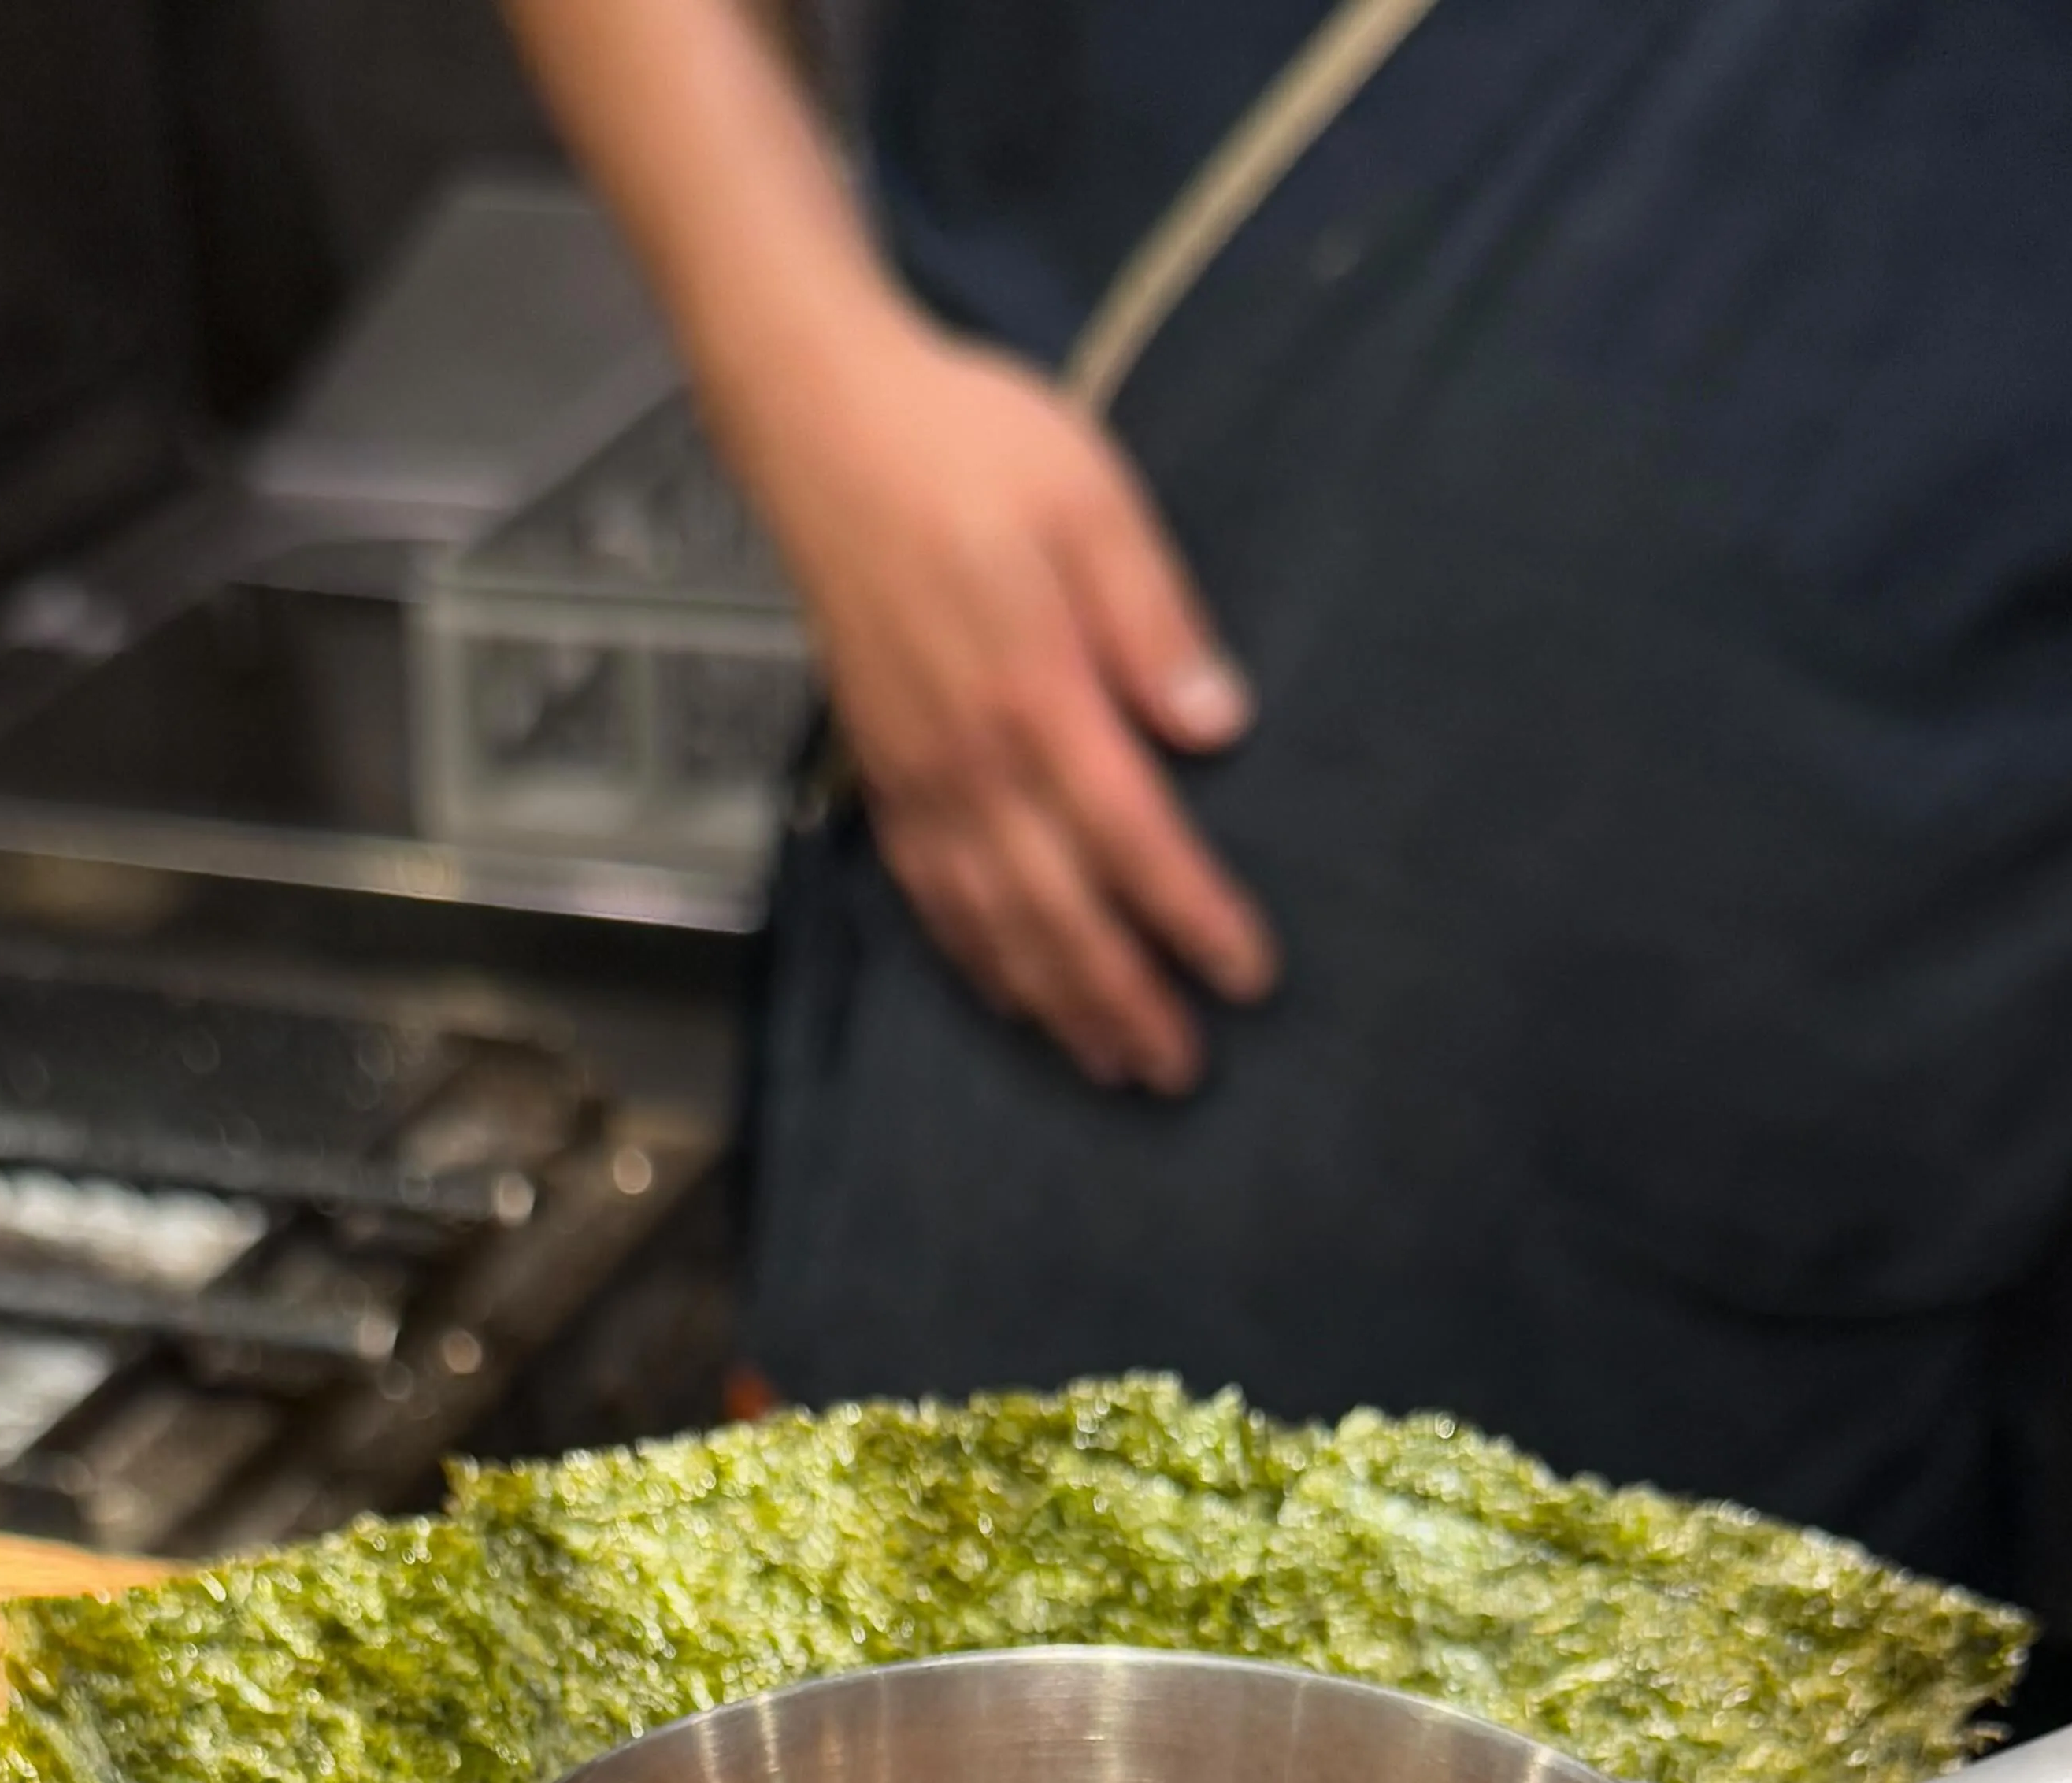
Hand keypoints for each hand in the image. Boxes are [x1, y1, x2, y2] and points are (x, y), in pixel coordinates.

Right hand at [752, 318, 1278, 1091]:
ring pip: (991, 922)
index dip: (1190, 917)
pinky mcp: (880, 768)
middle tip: (1182, 1069)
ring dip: (1054, 1003)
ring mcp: (916, 771)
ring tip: (1110, 1062)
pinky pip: (928, 893)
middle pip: (1058, 911)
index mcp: (1035, 689)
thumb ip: (1152, 619)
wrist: (824, 423)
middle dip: (1123, 998)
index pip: (1131, 836)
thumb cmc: (970, 443)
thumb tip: (1216, 726)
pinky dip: (974, 958)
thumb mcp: (1091, 499)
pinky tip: (1011, 997)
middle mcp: (969, 755)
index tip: (1247, 976)